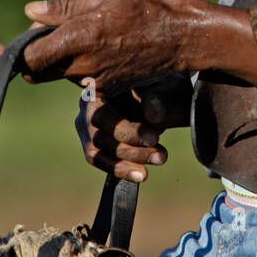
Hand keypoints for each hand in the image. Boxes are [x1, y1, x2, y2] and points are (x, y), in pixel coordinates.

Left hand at [0, 0, 187, 90]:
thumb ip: (65, 6)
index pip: (31, 55)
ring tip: (82, 25)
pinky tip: (99, 38)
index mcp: (80, 37)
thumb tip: (32, 13)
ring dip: (56, 52)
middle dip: (30, 52)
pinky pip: (80, 72)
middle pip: (40, 67)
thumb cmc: (144, 4)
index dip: (6, 54)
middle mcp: (83, 64)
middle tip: (30, 33)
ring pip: (60, 68)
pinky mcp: (107, 85)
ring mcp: (95, 79)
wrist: (181, 36)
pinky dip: (77, 58)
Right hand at [75, 75, 192, 181]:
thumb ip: (162, 98)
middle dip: (131, 147)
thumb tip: (152, 113)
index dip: (126, 129)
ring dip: (128, 160)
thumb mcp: (170, 86)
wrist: (165, 96)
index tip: (154, 137)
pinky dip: (121, 168)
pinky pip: (100, 159)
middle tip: (162, 154)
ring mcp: (87, 123)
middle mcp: (87, 101)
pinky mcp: (94, 142)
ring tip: (158, 160)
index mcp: (101, 81)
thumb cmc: (165, 86)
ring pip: (96, 148)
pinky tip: (141, 175)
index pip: (103, 111)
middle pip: (98, 132)